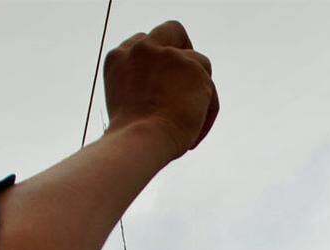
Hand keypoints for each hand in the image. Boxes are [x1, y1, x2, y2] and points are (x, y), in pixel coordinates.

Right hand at [103, 21, 218, 160]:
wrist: (140, 139)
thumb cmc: (132, 138)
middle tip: (194, 81)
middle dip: (187, 52)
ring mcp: (167, 54)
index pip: (144, 45)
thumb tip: (168, 98)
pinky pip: (210, 89)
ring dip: (200, 94)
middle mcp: (141, 49)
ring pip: (198, 63)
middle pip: (173, 31)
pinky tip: (195, 133)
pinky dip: (207, 112)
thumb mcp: (130, 107)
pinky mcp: (192, 65)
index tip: (167, 86)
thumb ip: (145, 90)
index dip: (160, 63)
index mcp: (119, 58)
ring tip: (191, 127)